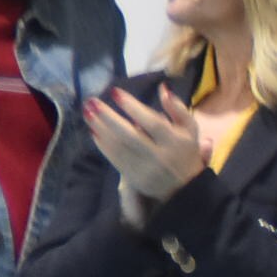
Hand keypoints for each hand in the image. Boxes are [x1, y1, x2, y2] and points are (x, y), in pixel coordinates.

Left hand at [85, 86, 206, 202]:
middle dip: (108, 117)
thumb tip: (162, 88)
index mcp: (175, 141)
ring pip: (119, 147)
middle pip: (130, 135)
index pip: (152, 122)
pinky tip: (94, 132)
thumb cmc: (185, 151)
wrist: (186, 187)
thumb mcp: (189, 129)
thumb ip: (177, 108)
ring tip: (87, 113)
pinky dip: (103, 145)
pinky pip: (115, 159)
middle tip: (91, 101)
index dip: (132, 107)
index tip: (114, 92)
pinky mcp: (135, 179)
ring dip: (100, 129)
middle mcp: (160, 156)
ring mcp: (146, 169)